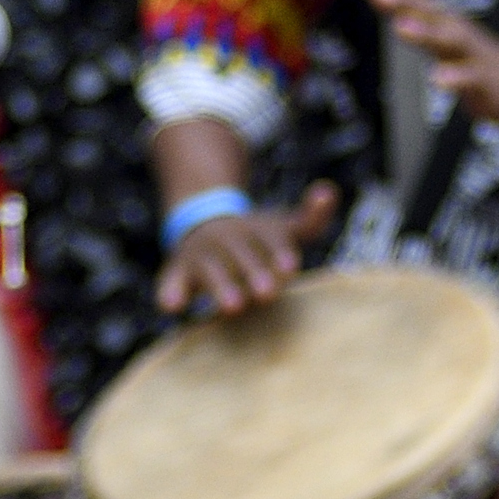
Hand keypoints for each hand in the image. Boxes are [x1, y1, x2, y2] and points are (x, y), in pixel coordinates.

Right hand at [153, 181, 338, 316]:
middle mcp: (227, 238)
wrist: (204, 224)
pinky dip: (169, 290)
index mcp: (256, 229)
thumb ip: (312, 217)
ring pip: (210, 269)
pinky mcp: (179, 270)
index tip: (291, 267)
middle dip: (254, 271)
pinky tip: (171, 306)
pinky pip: (171, 279)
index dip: (279, 252)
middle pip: (241, 254)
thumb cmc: (257, 238)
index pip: (271, 239)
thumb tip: (329, 190)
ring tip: (233, 307)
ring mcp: (202, 254)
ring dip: (220, 285)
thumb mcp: (284, 226)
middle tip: (268, 294)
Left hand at [358, 0, 498, 123]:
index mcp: (437, 17)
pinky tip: (438, 79)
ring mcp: (469, 55)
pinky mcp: (484, 83)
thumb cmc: (469, 48)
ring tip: (402, 27)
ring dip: (425, 33)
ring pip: (448, 41)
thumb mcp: (438, 17)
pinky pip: (470, 80)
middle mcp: (452, 30)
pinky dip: (455, 79)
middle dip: (403, 1)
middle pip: (427, 12)